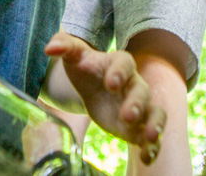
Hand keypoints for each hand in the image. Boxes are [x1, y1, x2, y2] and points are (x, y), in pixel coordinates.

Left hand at [44, 32, 164, 164]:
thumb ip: (63, 46)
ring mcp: (139, 106)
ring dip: (154, 125)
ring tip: (149, 138)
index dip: (119, 73)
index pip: (124, 63)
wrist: (92, 85)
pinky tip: (146, 158)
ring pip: (155, 113)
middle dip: (137, 103)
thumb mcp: (73, 55)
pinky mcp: (137, 126)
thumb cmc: (84, 66)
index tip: (111, 84)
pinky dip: (151, 147)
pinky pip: (149, 136)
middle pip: (141, 91)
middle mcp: (134, 84)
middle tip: (127, 115)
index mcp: (119, 63)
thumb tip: (50, 49)